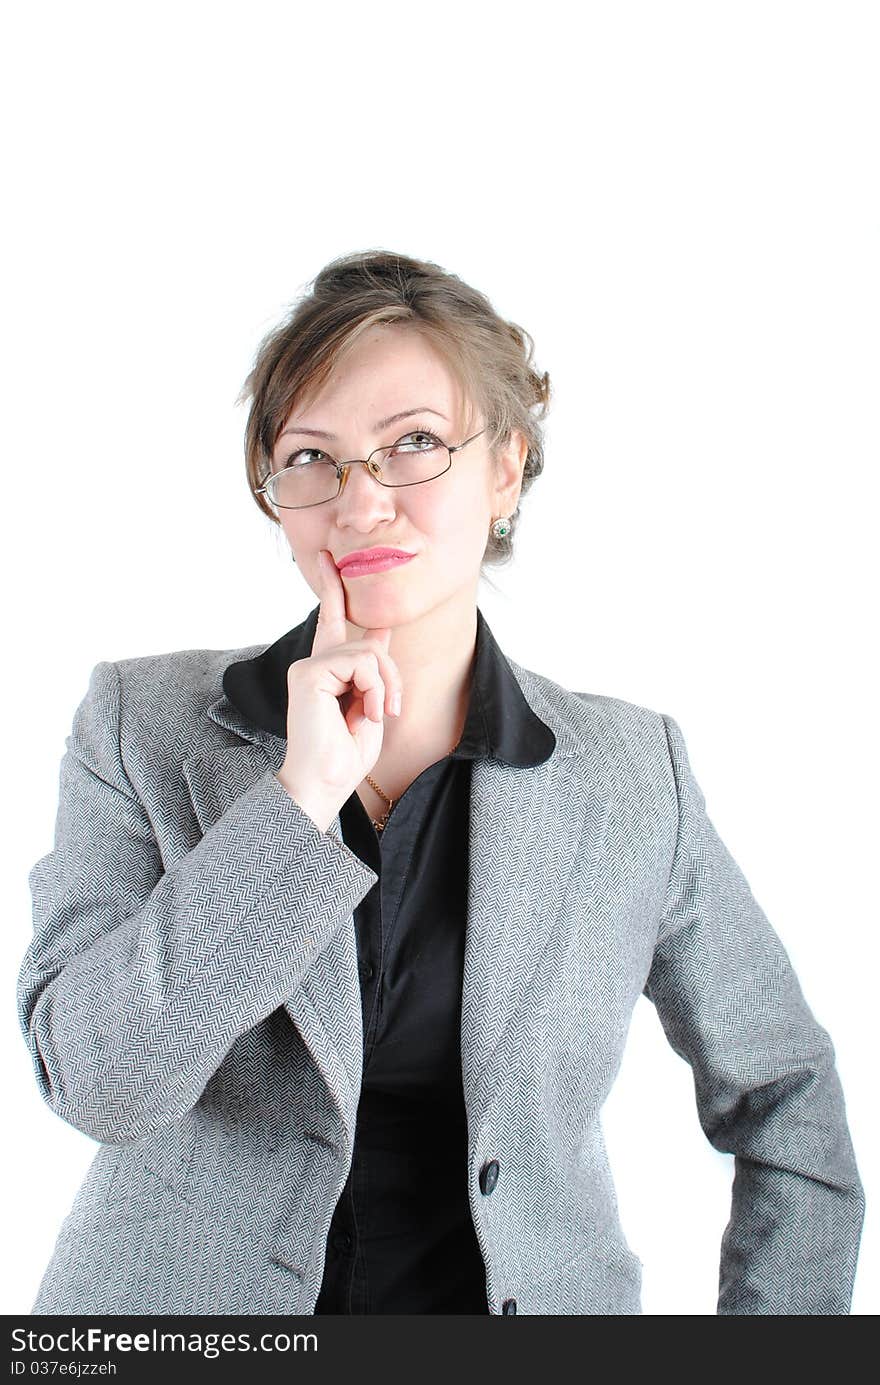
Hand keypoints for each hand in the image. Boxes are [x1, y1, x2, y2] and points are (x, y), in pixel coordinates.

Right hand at [276, 549, 402, 825]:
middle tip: (387, 710)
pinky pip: (360, 663)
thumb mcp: (372, 706)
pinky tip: (364, 714)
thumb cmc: (345, 757)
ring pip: (368, 652)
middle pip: (364, 638)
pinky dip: (374, 690)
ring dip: (385, 687)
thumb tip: (381, 630)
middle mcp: (313, 664)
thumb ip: (374, 669)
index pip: (335, 622)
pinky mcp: (308, 673)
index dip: (336, 589)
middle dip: (389, 672)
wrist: (322, 786)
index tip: (330, 558)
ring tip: (375, 716)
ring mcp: (308, 667)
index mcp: (326, 672)